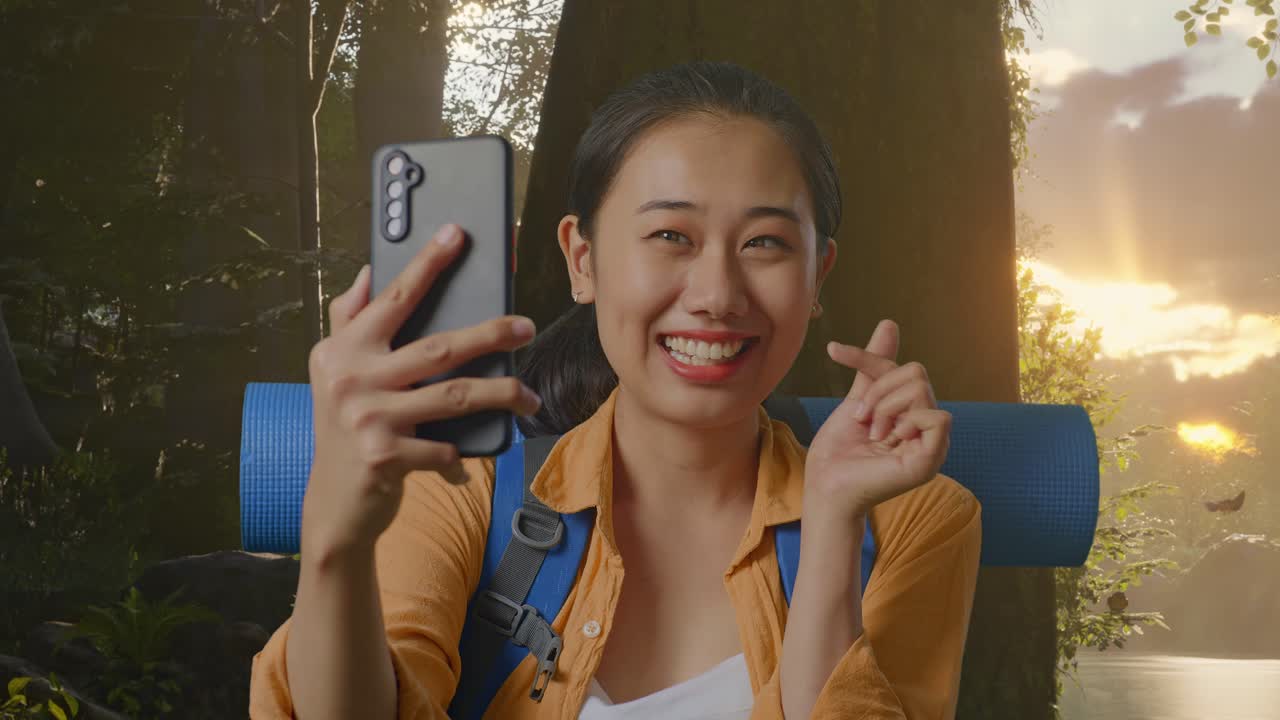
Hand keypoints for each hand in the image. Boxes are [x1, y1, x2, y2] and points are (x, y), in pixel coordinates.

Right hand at [302, 223, 541, 559]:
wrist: (334, 503)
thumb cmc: (343, 429)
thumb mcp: (333, 373)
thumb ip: (348, 321)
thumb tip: (369, 272)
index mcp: (342, 350)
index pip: (393, 299)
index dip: (427, 264)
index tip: (457, 233)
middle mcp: (351, 378)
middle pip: (439, 347)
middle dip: (490, 334)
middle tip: (525, 326)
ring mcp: (367, 418)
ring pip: (455, 396)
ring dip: (501, 394)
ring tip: (529, 396)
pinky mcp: (386, 456)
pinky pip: (446, 447)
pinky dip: (463, 452)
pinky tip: (473, 454)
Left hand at [803, 319, 951, 522]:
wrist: (825, 485)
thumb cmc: (839, 451)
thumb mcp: (857, 399)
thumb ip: (873, 367)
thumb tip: (890, 324)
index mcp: (913, 413)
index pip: (903, 367)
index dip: (868, 357)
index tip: (832, 350)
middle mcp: (928, 426)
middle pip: (915, 373)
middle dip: (878, 390)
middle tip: (862, 419)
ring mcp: (932, 443)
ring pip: (920, 389)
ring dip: (884, 407)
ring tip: (873, 435)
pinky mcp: (932, 459)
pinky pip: (936, 416)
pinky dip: (906, 421)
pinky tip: (889, 440)